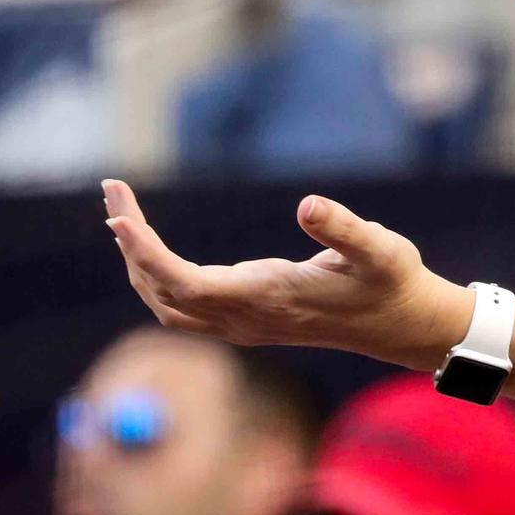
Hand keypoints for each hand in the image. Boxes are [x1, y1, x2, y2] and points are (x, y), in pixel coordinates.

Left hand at [102, 179, 468, 367]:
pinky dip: (155, 273)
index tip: (119, 214)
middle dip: (130, 243)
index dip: (146, 251)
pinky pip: (180, 303)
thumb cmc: (392, 283)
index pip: (183, 282)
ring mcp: (243, 323)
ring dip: (137, 260)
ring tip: (123, 210)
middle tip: (113, 189)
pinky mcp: (246, 319)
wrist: (401, 326)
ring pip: (164, 302)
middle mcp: (246, 317)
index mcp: (267, 297)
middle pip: (160, 290)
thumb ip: (345, 228)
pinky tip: (150, 244)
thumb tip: (307, 204)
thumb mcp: (381, 249)